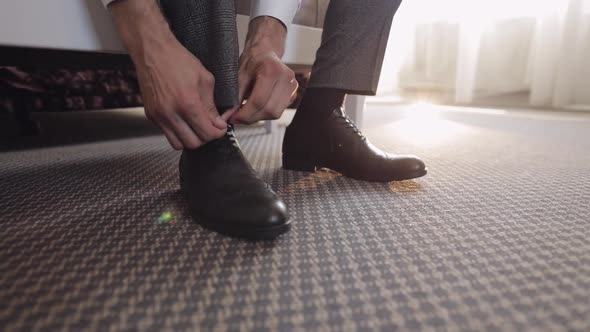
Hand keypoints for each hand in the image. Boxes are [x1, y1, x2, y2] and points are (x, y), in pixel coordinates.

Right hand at [109, 0, 227, 149]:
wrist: (152, 51)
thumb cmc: (177, 60)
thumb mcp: (204, 79)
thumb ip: (211, 105)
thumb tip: (217, 122)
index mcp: (187, 103)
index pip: (207, 133)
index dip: (218, 132)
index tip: (220, 127)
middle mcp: (171, 113)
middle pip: (193, 143)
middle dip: (205, 137)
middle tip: (209, 127)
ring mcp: (158, 116)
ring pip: (178, 144)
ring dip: (190, 138)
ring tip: (195, 126)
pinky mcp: (150, 115)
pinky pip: (166, 134)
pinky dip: (177, 132)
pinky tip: (183, 120)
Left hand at [230, 17, 297, 124]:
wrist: (266, 52)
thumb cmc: (254, 59)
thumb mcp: (240, 73)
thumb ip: (235, 94)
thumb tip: (230, 114)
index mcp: (273, 70)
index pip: (258, 101)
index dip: (244, 114)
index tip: (233, 118)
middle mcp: (286, 79)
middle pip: (269, 110)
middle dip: (251, 118)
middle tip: (238, 118)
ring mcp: (292, 87)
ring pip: (275, 114)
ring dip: (258, 117)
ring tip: (246, 113)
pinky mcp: (293, 94)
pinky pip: (279, 111)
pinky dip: (266, 114)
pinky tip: (257, 108)